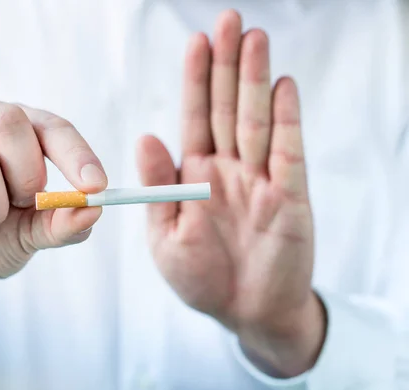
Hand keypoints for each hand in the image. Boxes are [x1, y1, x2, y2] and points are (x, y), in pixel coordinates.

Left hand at [137, 10, 324, 376]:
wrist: (244, 313)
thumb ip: (158, 189)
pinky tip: (282, 85)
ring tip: (252, 40)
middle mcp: (228, 169)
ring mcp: (260, 179)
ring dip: (254, 81)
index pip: (195, 117)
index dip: (196, 80)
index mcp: (194, 176)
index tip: (195, 43)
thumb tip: (146, 137)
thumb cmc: (201, 278)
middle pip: (227, 108)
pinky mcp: (290, 197)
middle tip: (227, 21)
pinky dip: (286, 119)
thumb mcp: (166, 237)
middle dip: (226, 66)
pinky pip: (288, 152)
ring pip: (256, 121)